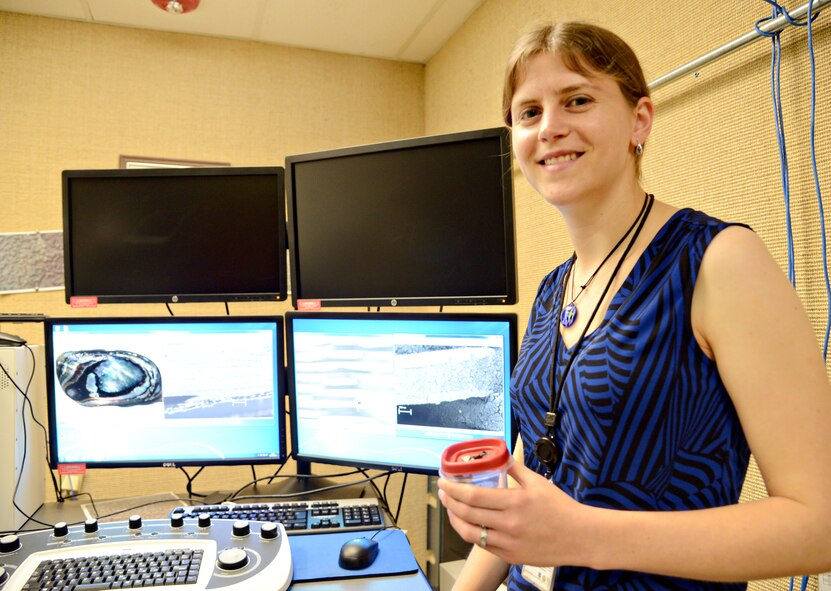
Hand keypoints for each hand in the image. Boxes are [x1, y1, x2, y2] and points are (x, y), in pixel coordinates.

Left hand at [437, 461, 588, 567]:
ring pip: (470, 534)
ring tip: (450, 509)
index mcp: (514, 502)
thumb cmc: (561, 508)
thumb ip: (516, 469)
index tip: (443, 482)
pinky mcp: (511, 556)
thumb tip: (501, 456)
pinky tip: (468, 524)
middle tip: (442, 492)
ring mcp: (508, 543)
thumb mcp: (538, 482)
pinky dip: (471, 533)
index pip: (473, 497)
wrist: (580, 537)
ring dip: (455, 520)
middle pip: (467, 514)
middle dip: (448, 502)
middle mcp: (508, 524)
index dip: (453, 490)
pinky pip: (483, 546)